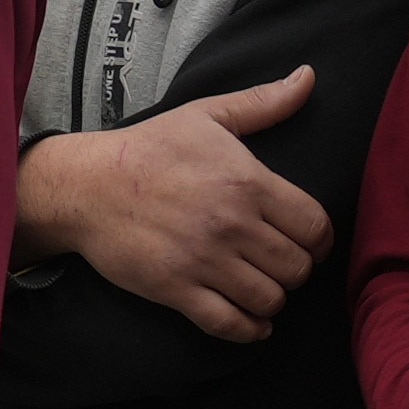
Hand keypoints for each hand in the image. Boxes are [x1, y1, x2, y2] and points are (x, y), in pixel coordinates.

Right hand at [15, 65, 322, 341]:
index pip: (315, 226)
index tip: (312, 243)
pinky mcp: (176, 289)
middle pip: (297, 267)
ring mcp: (204, 260)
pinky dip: (249, 331)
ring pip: (269, 299)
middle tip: (283, 265)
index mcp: (248, 182)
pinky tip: (252, 323)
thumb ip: (264, 102)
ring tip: (264, 289)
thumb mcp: (207, 115)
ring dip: (273, 300)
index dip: (322, 240)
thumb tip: (308, 77)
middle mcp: (232, 224)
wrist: (87, 186)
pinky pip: (229, 324)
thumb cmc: (149, 148)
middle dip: (297, 270)